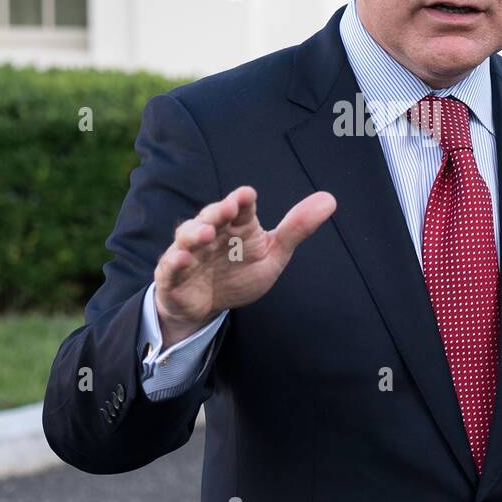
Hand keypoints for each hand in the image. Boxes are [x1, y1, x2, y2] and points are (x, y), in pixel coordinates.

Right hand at [153, 185, 336, 345]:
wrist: (207, 307)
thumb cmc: (239, 273)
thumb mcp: (272, 255)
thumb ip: (297, 229)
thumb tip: (330, 199)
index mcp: (237, 224)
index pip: (240, 206)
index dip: (242, 200)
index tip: (247, 195)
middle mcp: (212, 232)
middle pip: (212, 215)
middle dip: (218, 211)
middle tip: (228, 208)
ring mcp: (190, 252)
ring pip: (188, 236)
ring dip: (195, 232)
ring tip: (206, 233)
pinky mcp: (172, 274)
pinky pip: (171, 265)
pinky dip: (175, 261)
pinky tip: (183, 259)